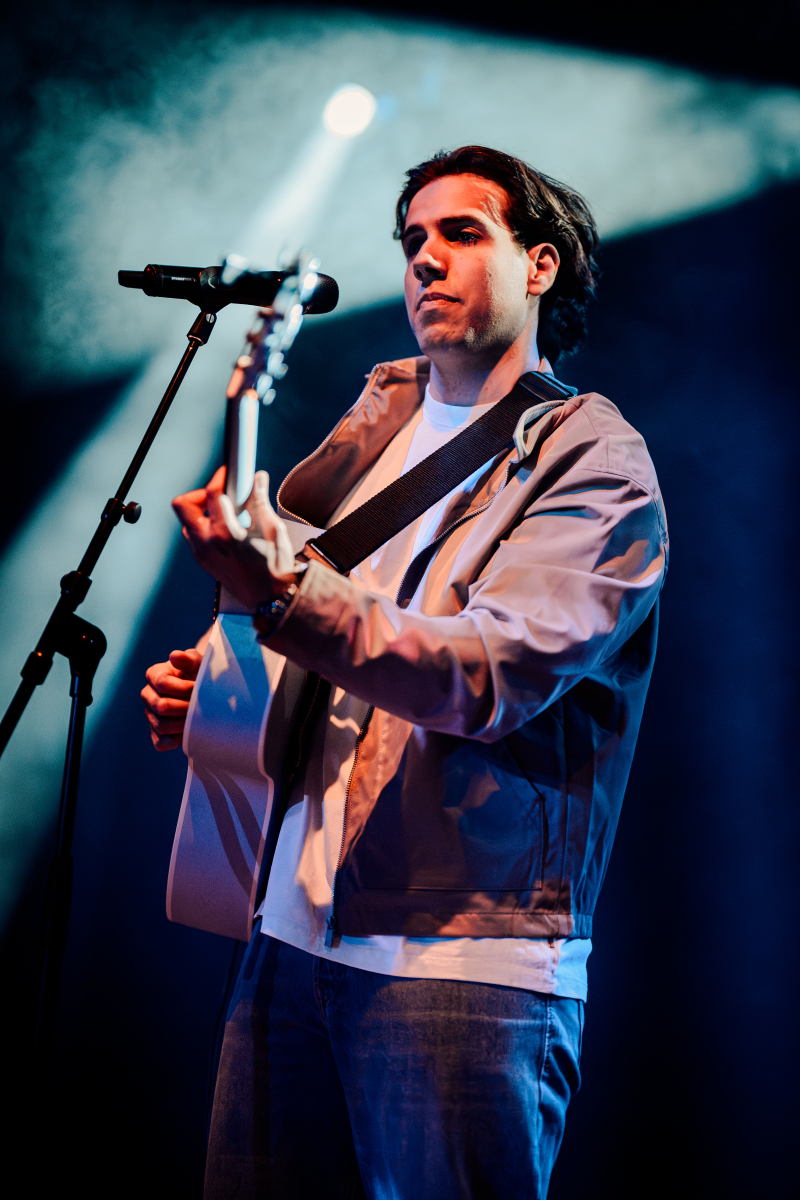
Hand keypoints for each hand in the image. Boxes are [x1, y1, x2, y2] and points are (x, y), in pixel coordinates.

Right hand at [142, 648, 202, 750]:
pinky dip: (176, 740)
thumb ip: (188, 659)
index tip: (198, 688)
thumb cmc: (200, 672)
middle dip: (185, 708)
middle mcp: (148, 694)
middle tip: (202, 707)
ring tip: (199, 719)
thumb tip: (174, 656)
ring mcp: (150, 714)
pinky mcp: (156, 732)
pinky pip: (160, 743)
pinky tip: (190, 731)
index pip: (163, 684)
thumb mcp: (198, 662)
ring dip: (183, 724)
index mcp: (154, 674)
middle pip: (161, 707)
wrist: (204, 687)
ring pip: (161, 726)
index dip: (183, 688)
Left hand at [172, 467, 296, 609]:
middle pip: (183, 505)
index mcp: (225, 534)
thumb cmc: (275, 569)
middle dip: (200, 494)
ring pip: (187, 521)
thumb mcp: (272, 529)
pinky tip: (225, 528)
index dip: (220, 477)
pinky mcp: (202, 560)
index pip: (212, 494)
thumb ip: (260, 501)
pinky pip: (193, 535)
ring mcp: (201, 553)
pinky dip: (204, 525)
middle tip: (220, 495)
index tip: (227, 473)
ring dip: (201, 511)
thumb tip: (258, 479)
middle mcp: (207, 544)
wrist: (271, 599)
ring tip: (224, 512)